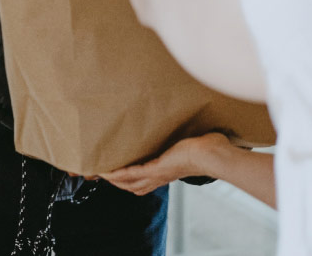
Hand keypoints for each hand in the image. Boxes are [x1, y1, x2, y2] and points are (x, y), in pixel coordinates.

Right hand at [100, 133, 230, 195]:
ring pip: (129, 183)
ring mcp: (157, 174)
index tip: (121, 174)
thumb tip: (192, 123)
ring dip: (114, 179)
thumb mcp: (191, 144)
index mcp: (167, 172)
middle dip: (118, 183)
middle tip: (103, 174)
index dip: (132, 181)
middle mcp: (160, 177)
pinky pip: (131, 174)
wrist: (211, 154)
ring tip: (100, 171)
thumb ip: (186, 138)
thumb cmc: (207, 148)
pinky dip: (117, 173)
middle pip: (134, 187)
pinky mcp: (155, 169)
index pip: (145, 181)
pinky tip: (106, 170)